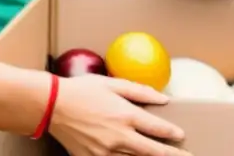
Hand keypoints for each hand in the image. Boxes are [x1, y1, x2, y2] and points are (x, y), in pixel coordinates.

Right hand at [48, 74, 189, 155]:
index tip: (181, 136)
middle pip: (152, 151)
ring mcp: (105, 152)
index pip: (156, 128)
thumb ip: (140, 91)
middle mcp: (119, 136)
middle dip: (172, 155)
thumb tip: (163, 99)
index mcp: (126, 115)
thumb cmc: (83, 90)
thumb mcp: (113, 84)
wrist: (53, 106)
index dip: (172, 133)